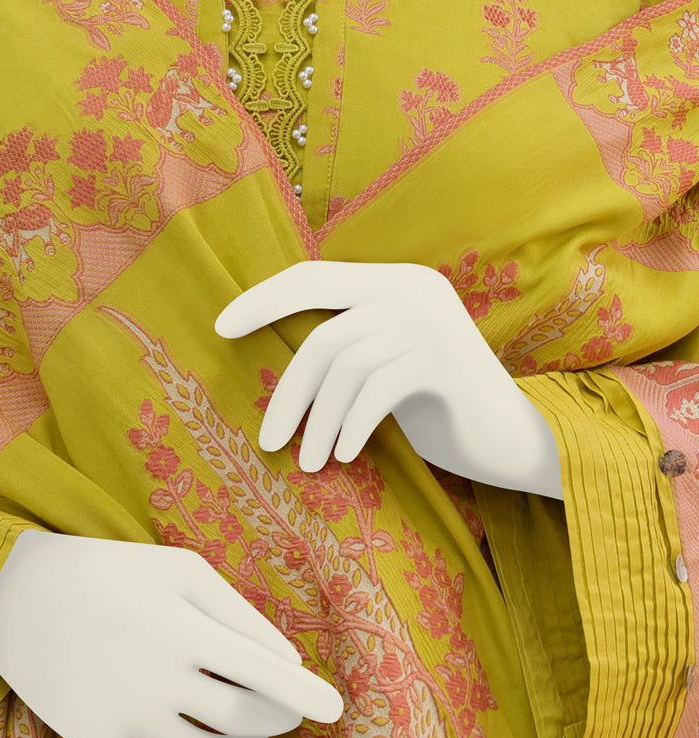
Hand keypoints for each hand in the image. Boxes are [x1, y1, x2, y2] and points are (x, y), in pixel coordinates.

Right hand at [0, 530, 343, 737]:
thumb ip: (237, 611)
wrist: (21, 600)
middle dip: (277, 718)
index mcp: (183, 629)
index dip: (303, 693)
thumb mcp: (178, 570)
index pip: (262, 672)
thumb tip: (286, 659)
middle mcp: (159, 680)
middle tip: (286, 710)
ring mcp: (127, 718)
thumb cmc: (112, 572)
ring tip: (247, 725)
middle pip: (242, 720)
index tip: (335, 707)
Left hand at [215, 260, 562, 497]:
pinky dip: (353, 426)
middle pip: (323, 332)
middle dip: (289, 391)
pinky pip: (376, 390)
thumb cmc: (437, 405)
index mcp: (393, 280)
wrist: (515, 439)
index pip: (313, 276)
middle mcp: (413, 288)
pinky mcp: (446, 359)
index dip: (263, 298)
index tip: (222, 328)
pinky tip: (346, 456)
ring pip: (345, 366)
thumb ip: (344, 342)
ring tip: (311, 462)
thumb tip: (264, 351)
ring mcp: (432, 321)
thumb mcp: (384, 362)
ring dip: (319, 422)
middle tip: (268, 439)